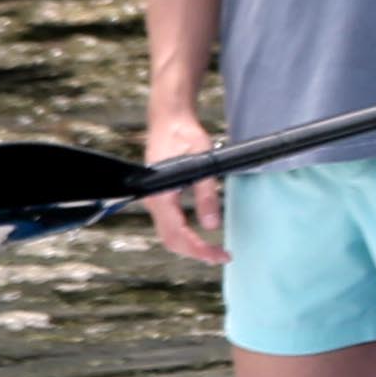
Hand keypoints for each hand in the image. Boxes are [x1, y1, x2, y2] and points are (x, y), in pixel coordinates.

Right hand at [142, 113, 227, 266]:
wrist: (169, 120)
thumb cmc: (184, 136)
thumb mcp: (203, 163)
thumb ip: (207, 195)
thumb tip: (213, 225)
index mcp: (161, 196)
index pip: (179, 235)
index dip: (200, 249)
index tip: (220, 255)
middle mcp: (154, 201)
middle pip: (171, 240)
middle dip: (195, 252)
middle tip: (221, 256)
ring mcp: (155, 200)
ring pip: (169, 234)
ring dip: (190, 246)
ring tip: (214, 250)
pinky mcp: (160, 197)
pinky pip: (169, 224)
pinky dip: (184, 235)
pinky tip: (200, 235)